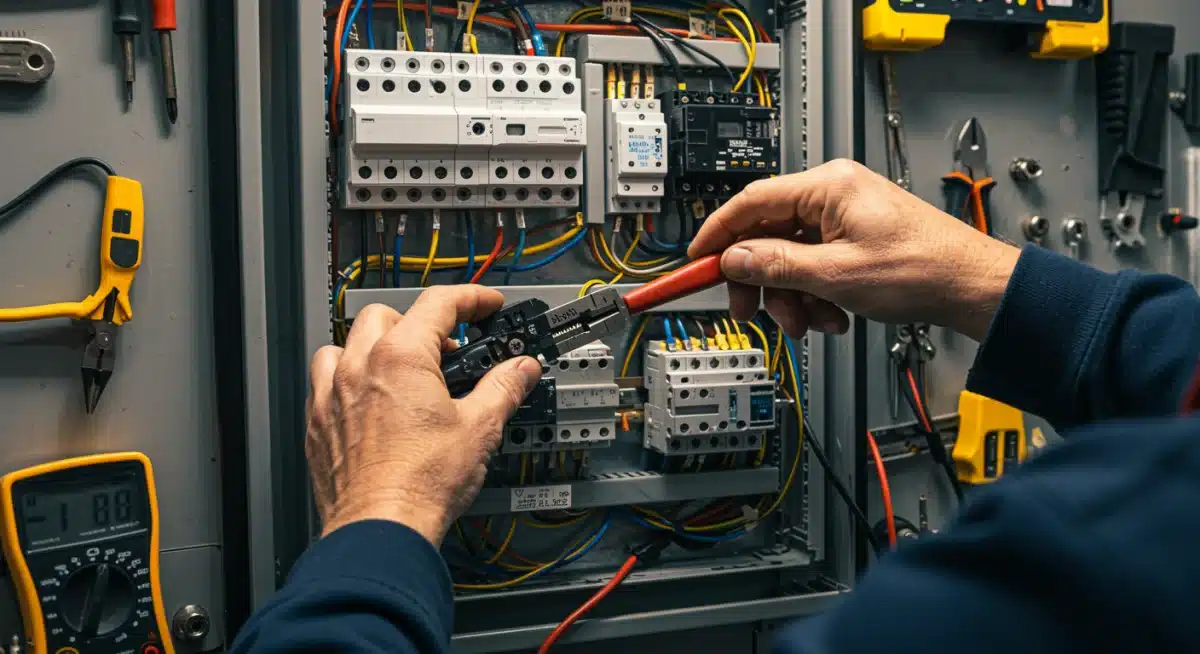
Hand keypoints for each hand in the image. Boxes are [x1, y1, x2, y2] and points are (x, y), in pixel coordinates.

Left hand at [305, 286, 542, 545]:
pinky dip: (345, 381)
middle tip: (447, 350)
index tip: (486, 306)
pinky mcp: (318, 425)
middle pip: (386, 315)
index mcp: (402, 357)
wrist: (381, 529)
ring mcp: (332, 395)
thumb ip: (503, 388)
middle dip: (419, 324)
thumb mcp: (480, 428)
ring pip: (344, 345)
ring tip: (398, 369)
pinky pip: (323, 383)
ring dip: (372, 347)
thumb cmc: (421, 484)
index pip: (439, 304)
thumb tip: (521, 370)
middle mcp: (359, 367)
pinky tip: (367, 402)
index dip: (471, 299)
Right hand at [688, 159, 1019, 341]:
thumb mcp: (836, 274)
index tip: (695, 260)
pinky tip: (833, 316)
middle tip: (751, 309)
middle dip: (760, 279)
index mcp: (828, 186)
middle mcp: (833, 194)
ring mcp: (844, 217)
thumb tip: (733, 260)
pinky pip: (813, 266)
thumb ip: (776, 265)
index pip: (751, 202)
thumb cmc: (924, 269)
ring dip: (792, 296)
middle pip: (767, 235)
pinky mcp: (854, 239)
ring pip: (789, 257)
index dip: (717, 234)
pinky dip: (814, 295)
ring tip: (812, 322)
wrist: (972, 288)